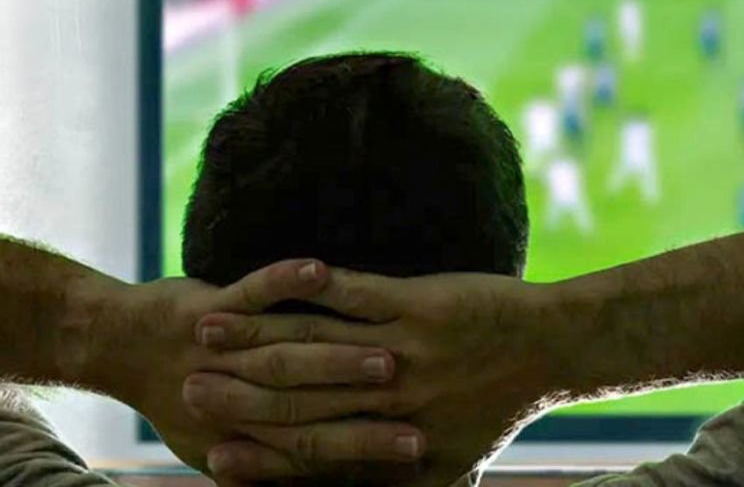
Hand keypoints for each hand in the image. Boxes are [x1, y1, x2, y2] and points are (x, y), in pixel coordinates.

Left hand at [91, 260, 423, 485]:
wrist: (119, 347)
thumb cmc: (184, 404)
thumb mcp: (222, 446)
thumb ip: (273, 468)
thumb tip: (325, 486)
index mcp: (251, 433)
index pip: (322, 449)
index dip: (371, 450)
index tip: (419, 448)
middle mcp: (242, 395)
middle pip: (320, 403)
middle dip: (371, 408)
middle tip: (418, 408)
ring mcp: (231, 348)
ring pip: (296, 347)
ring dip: (339, 351)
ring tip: (393, 350)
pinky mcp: (218, 306)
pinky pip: (257, 289)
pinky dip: (286, 280)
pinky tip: (318, 268)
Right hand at [191, 268, 560, 485]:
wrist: (552, 348)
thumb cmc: (499, 408)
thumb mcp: (452, 464)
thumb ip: (403, 485)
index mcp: (392, 440)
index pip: (309, 454)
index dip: (258, 455)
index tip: (212, 453)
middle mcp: (389, 400)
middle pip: (298, 399)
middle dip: (236, 393)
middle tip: (186, 386)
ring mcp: (402, 348)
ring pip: (313, 343)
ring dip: (255, 335)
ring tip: (207, 328)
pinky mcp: (416, 304)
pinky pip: (352, 295)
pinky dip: (306, 289)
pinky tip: (276, 281)